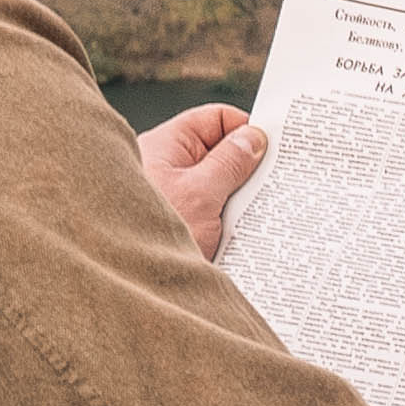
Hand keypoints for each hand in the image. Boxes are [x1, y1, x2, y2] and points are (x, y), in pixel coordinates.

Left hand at [139, 103, 269, 261]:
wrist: (130, 285)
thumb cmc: (150, 236)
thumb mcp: (201, 194)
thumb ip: (230, 162)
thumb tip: (253, 138)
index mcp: (166, 146)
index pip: (215, 119)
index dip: (245, 129)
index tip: (274, 148)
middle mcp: (166, 168)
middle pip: (220, 153)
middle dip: (246, 169)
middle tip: (271, 184)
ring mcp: (173, 197)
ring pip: (219, 186)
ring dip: (237, 201)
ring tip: (251, 218)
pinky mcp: (179, 224)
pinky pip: (212, 213)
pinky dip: (228, 223)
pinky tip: (240, 238)